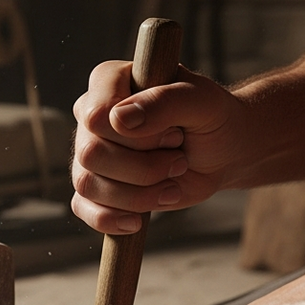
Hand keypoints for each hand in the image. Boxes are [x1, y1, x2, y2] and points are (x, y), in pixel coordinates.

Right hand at [70, 62, 248, 233]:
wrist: (222, 152)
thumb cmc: (212, 118)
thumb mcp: (202, 101)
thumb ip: (164, 102)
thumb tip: (119, 119)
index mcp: (109, 83)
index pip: (96, 114)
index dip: (137, 135)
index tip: (174, 133)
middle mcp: (91, 117)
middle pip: (90, 153)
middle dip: (143, 167)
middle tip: (179, 159)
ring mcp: (89, 154)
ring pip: (87, 184)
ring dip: (137, 194)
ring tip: (172, 184)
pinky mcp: (96, 187)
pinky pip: (83, 207)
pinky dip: (110, 218)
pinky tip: (137, 221)